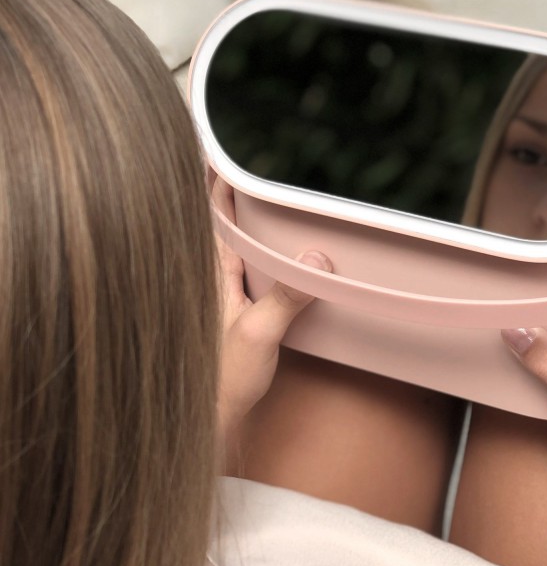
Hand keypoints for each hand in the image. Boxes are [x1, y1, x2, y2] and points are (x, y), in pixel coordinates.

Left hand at [212, 178, 330, 432]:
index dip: (215, 180)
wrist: (213, 416)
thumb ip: (285, 296)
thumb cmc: (221, 378)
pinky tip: (280, 244)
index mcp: (212, 273)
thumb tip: (317, 259)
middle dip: (232, 188)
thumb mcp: (257, 333)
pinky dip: (262, 246)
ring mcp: (228, 292)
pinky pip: (252, 265)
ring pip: (236, 242)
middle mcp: (216, 277)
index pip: (211, 214)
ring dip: (246, 216)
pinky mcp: (242, 308)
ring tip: (265, 189)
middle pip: (222, 220)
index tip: (223, 149)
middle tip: (251, 158)